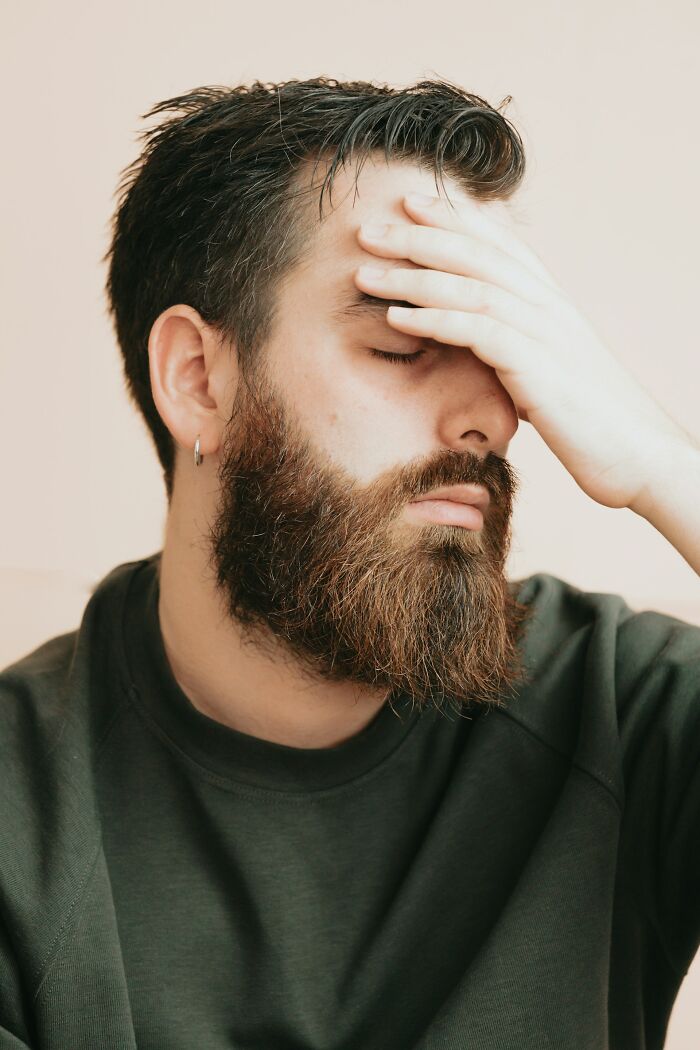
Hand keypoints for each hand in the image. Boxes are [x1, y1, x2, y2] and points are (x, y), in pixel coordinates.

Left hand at [355, 193, 692, 513]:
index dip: (455, 219)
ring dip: (413, 275)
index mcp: (552, 305)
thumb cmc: (595, 424)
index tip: (410, 203)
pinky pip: (478, 331)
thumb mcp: (554, 376)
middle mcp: (549, 308)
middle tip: (367, 228)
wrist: (643, 457)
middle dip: (419, 236)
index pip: (500, 246)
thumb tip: (491, 351)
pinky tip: (396, 317)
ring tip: (366, 270)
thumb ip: (523, 352)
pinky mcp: (538, 368)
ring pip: (470, 286)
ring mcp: (546, 334)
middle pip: (477, 254)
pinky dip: (434, 319)